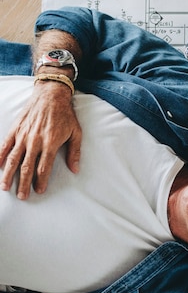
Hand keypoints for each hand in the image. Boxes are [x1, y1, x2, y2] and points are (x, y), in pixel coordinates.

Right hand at [0, 81, 81, 198]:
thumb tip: (75, 170)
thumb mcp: (76, 132)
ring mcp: (23, 135)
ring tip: (5, 188)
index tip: (40, 191)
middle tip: (22, 196)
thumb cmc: (66, 115)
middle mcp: (35, 141)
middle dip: (23, 184)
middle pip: (27, 167)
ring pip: (13, 159)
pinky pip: (5, 146)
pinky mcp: (15, 129)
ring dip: (8, 175)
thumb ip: (74, 152)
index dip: (41, 181)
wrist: (51, 95)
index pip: (44, 167)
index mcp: (51, 143)